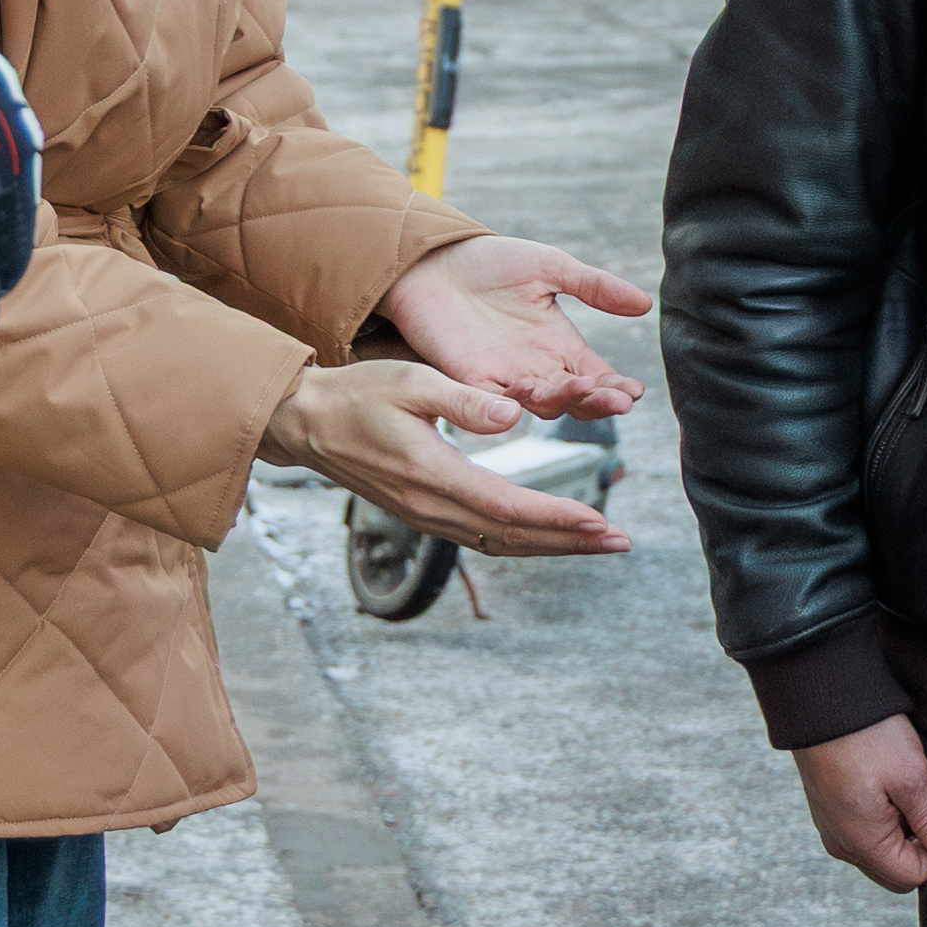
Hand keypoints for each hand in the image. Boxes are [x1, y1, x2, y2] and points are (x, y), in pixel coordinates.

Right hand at [257, 358, 628, 554]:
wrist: (307, 423)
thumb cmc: (358, 393)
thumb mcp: (410, 381)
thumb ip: (463, 399)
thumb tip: (514, 414)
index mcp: (432, 474)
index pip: (506, 508)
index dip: (556, 518)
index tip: (599, 521)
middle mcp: (431, 507)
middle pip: (512, 538)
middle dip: (569, 543)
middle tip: (619, 542)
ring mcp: (427, 516)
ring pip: (500, 543)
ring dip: (551, 546)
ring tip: (598, 543)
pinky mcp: (425, 514)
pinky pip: (483, 537)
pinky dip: (523, 540)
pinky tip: (550, 535)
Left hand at [380, 233, 651, 421]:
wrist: (432, 261)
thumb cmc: (489, 263)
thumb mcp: (550, 267)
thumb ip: (594, 286)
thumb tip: (646, 304)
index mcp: (559, 346)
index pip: (597, 377)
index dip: (617, 388)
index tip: (635, 390)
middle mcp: (537, 368)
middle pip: (576, 399)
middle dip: (599, 401)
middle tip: (619, 400)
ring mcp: (504, 378)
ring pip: (542, 405)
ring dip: (564, 400)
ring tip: (582, 387)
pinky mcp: (469, 380)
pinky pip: (495, 402)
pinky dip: (512, 404)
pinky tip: (529, 397)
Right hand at [794, 716, 926, 890]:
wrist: (820, 701)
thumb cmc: (864, 737)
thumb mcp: (912, 777)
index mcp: (863, 844)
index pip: (914, 876)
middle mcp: (842, 845)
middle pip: (895, 870)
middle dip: (917, 845)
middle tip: (919, 802)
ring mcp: (832, 829)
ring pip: (879, 851)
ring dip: (899, 830)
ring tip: (899, 788)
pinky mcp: (828, 812)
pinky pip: (862, 832)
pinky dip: (880, 818)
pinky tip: (881, 783)